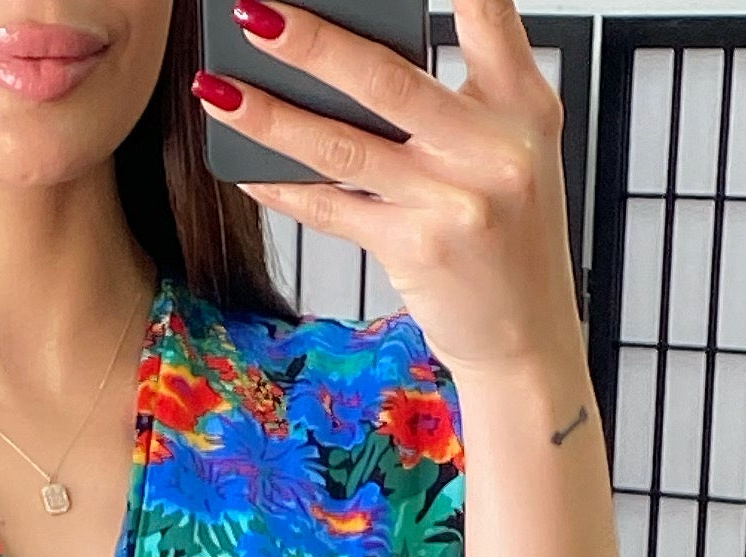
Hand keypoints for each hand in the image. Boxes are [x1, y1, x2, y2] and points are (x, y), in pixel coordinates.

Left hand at [201, 0, 585, 389]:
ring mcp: (453, 202)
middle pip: (385, 78)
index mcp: (523, 103)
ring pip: (343, 146)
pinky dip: (283, 188)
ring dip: (269, 117)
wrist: (528, 336)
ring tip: (217, 89)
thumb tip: (355, 45)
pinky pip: (334, 209)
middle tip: (253, 13)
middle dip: (310, 42)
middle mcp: (493, 148)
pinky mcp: (418, 250)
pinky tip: (246, 168)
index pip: (487, 11)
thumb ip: (460, 93)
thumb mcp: (513, 146)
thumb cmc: (510, 230)